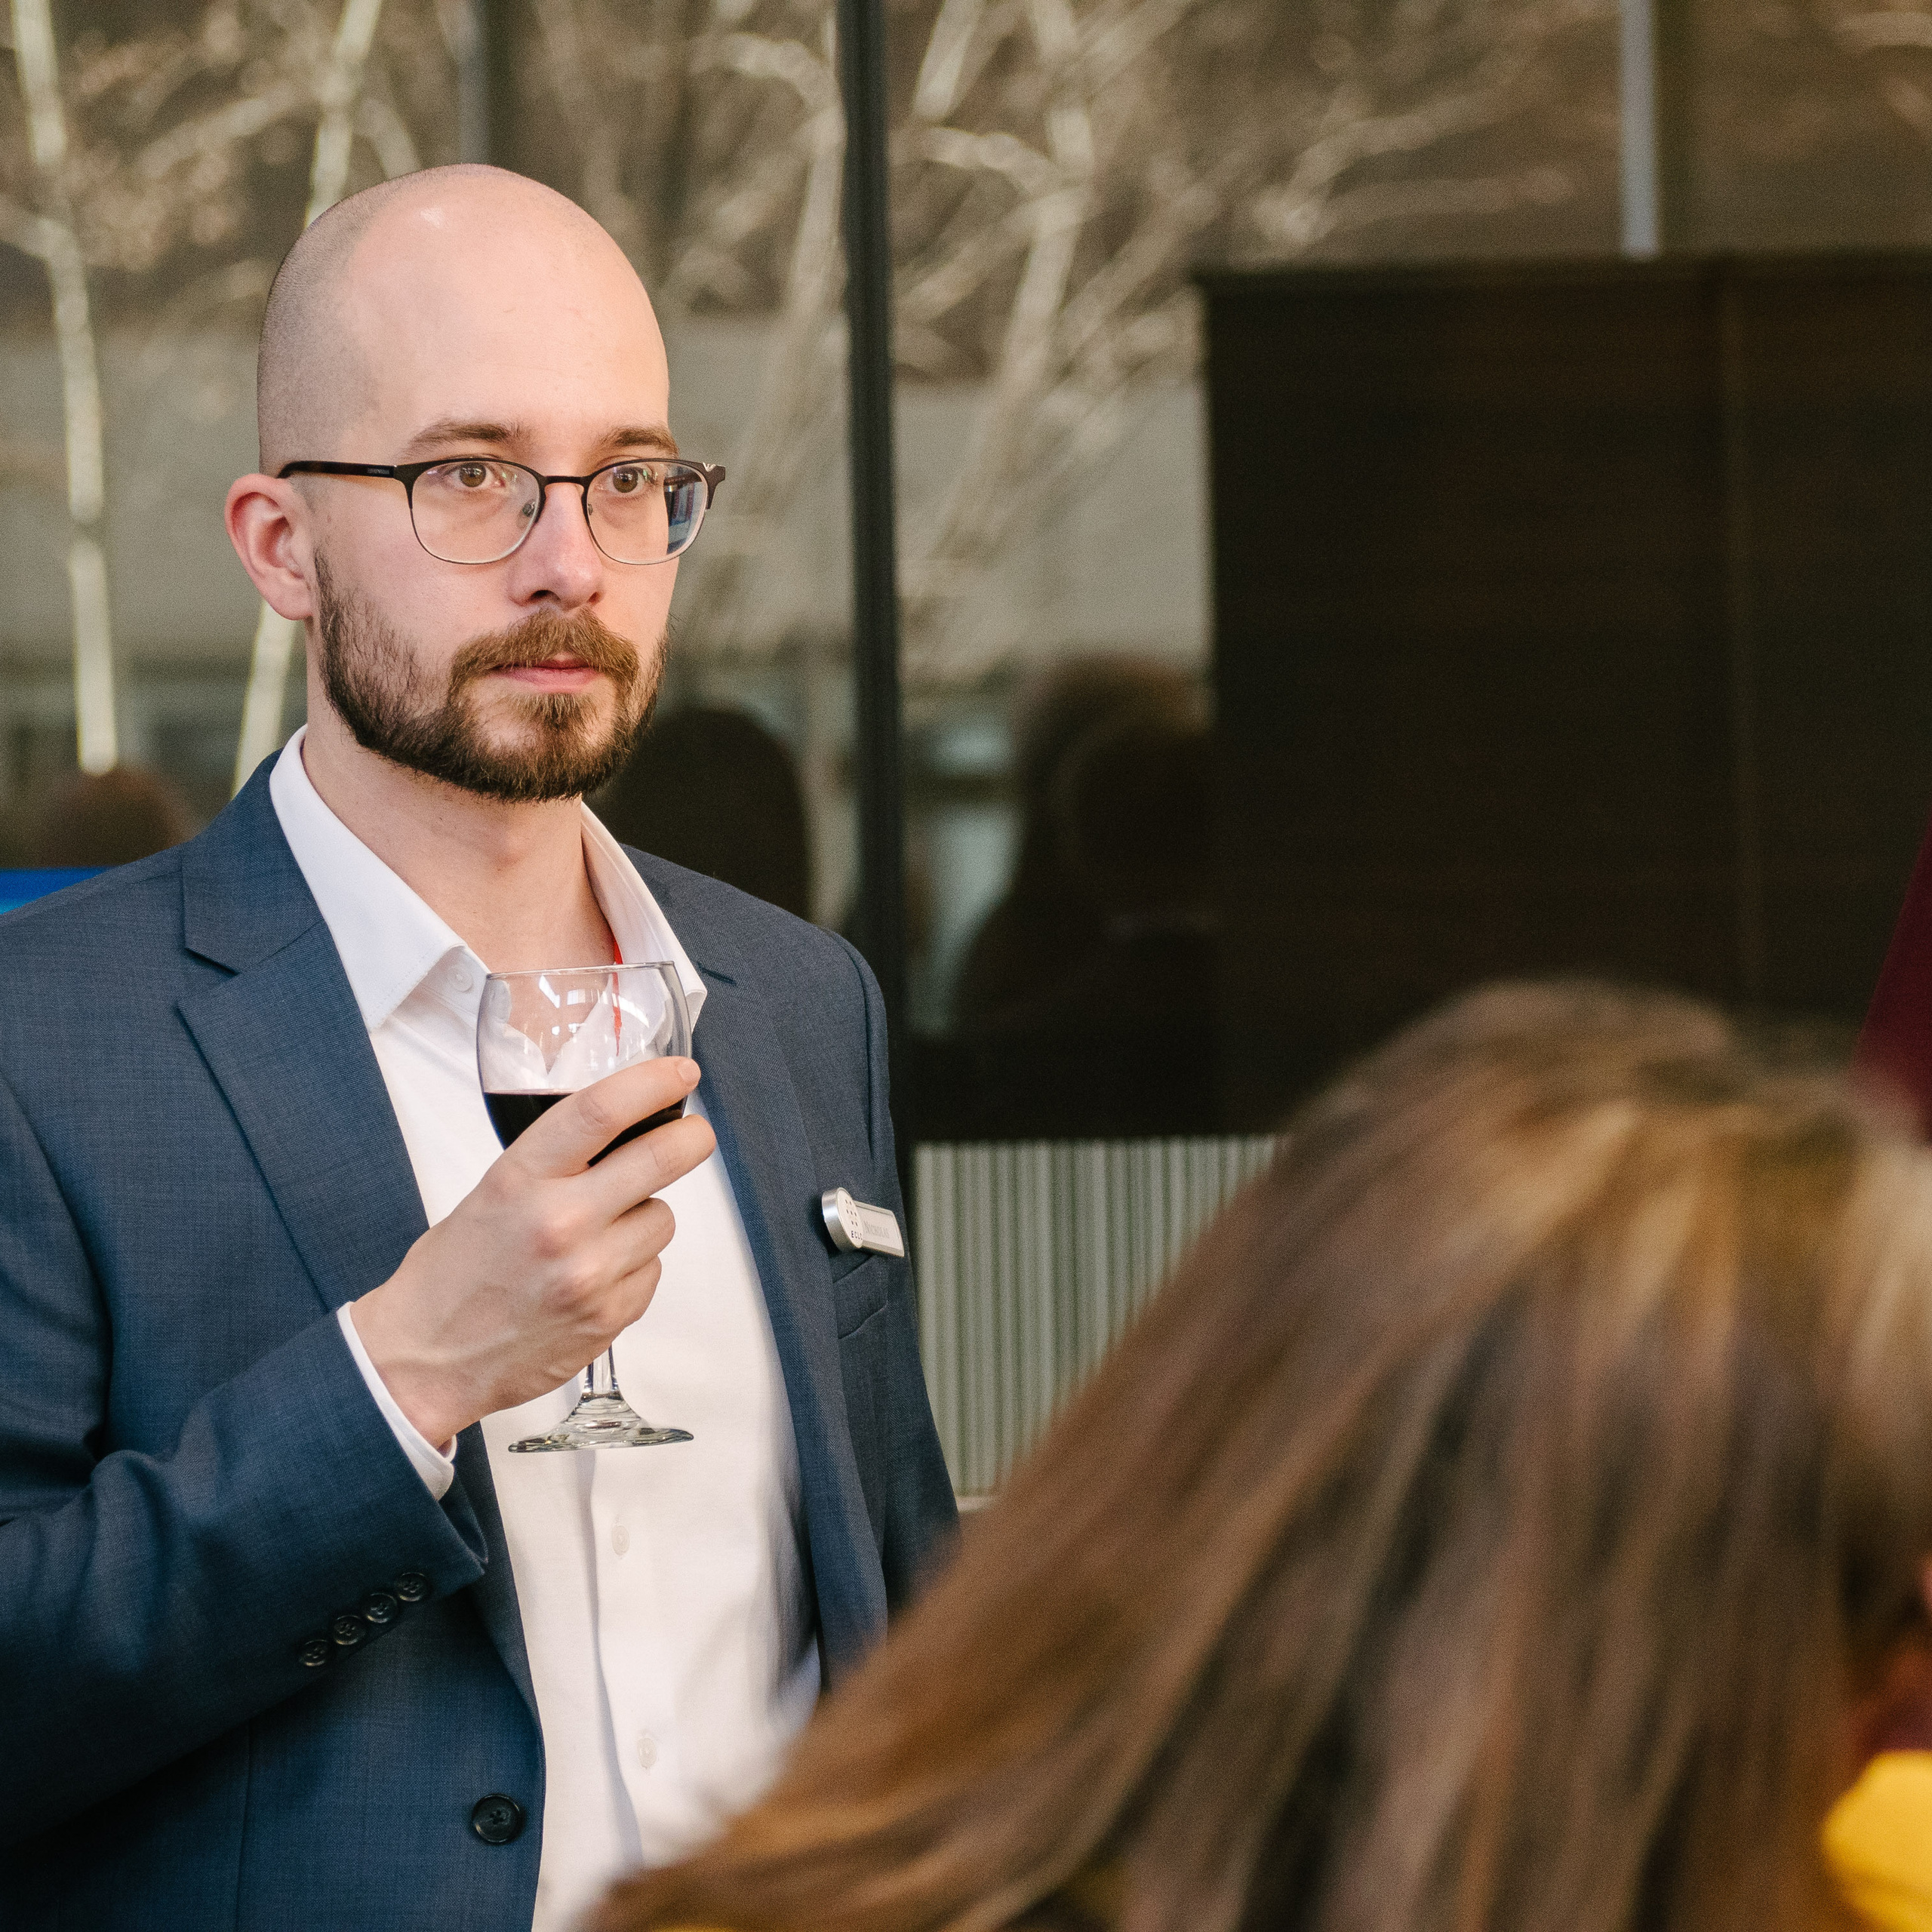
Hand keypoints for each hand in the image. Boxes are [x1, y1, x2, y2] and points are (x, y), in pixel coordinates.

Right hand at [349, 1057, 715, 1444]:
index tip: (680, 1073)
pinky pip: (653, 1269)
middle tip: (694, 1134)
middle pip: (660, 1158)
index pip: (601, 1110)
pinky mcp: (609, 1315)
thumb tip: (622, 1135)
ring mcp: (590, 1272)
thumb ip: (555, 1163)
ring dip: (645, 1217)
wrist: (428, 1361)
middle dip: (691, 1138)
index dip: (652, 1083)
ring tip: (600, 1234)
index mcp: (521, 1180)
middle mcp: (559, 1222)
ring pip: (663, 1218)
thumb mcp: (492, 1194)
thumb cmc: (453, 1276)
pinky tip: (596, 1274)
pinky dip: (635, 1266)